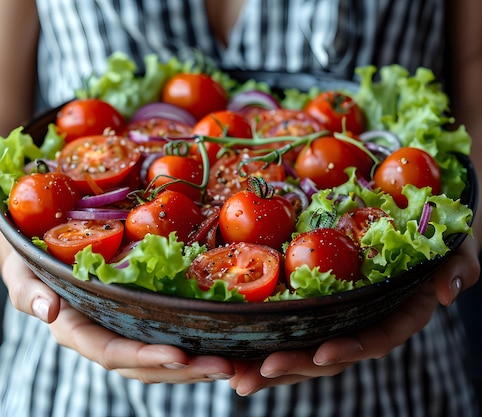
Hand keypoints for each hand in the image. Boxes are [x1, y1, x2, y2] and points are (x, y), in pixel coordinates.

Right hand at [1, 250, 235, 383]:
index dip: (143, 357)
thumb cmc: (27, 257)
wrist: (41, 248)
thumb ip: (28, 292)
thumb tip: (48, 311)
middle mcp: (102, 337)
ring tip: (234, 363)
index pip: (110, 352)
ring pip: (160, 361)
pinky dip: (194, 345)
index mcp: (76, 331)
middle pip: (144, 366)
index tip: (178, 355)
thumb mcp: (20, 270)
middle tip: (225, 366)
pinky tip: (224, 342)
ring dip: (196, 365)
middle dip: (184, 370)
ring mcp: (122, 331)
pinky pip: (166, 337)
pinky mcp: (137, 319)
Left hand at [229, 235, 479, 395]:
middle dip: (293, 366)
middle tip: (253, 376)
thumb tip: (448, 291)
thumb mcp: (455, 244)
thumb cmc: (436, 231)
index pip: (376, 338)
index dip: (351, 348)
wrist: (414, 217)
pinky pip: (290, 326)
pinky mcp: (314, 306)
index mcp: (397, 313)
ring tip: (233, 377)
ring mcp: (337, 317)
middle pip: (329, 353)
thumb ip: (459, 265)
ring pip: (303, 348)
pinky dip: (263, 338)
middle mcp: (363, 321)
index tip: (323, 353)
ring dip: (268, 365)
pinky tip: (231, 351)